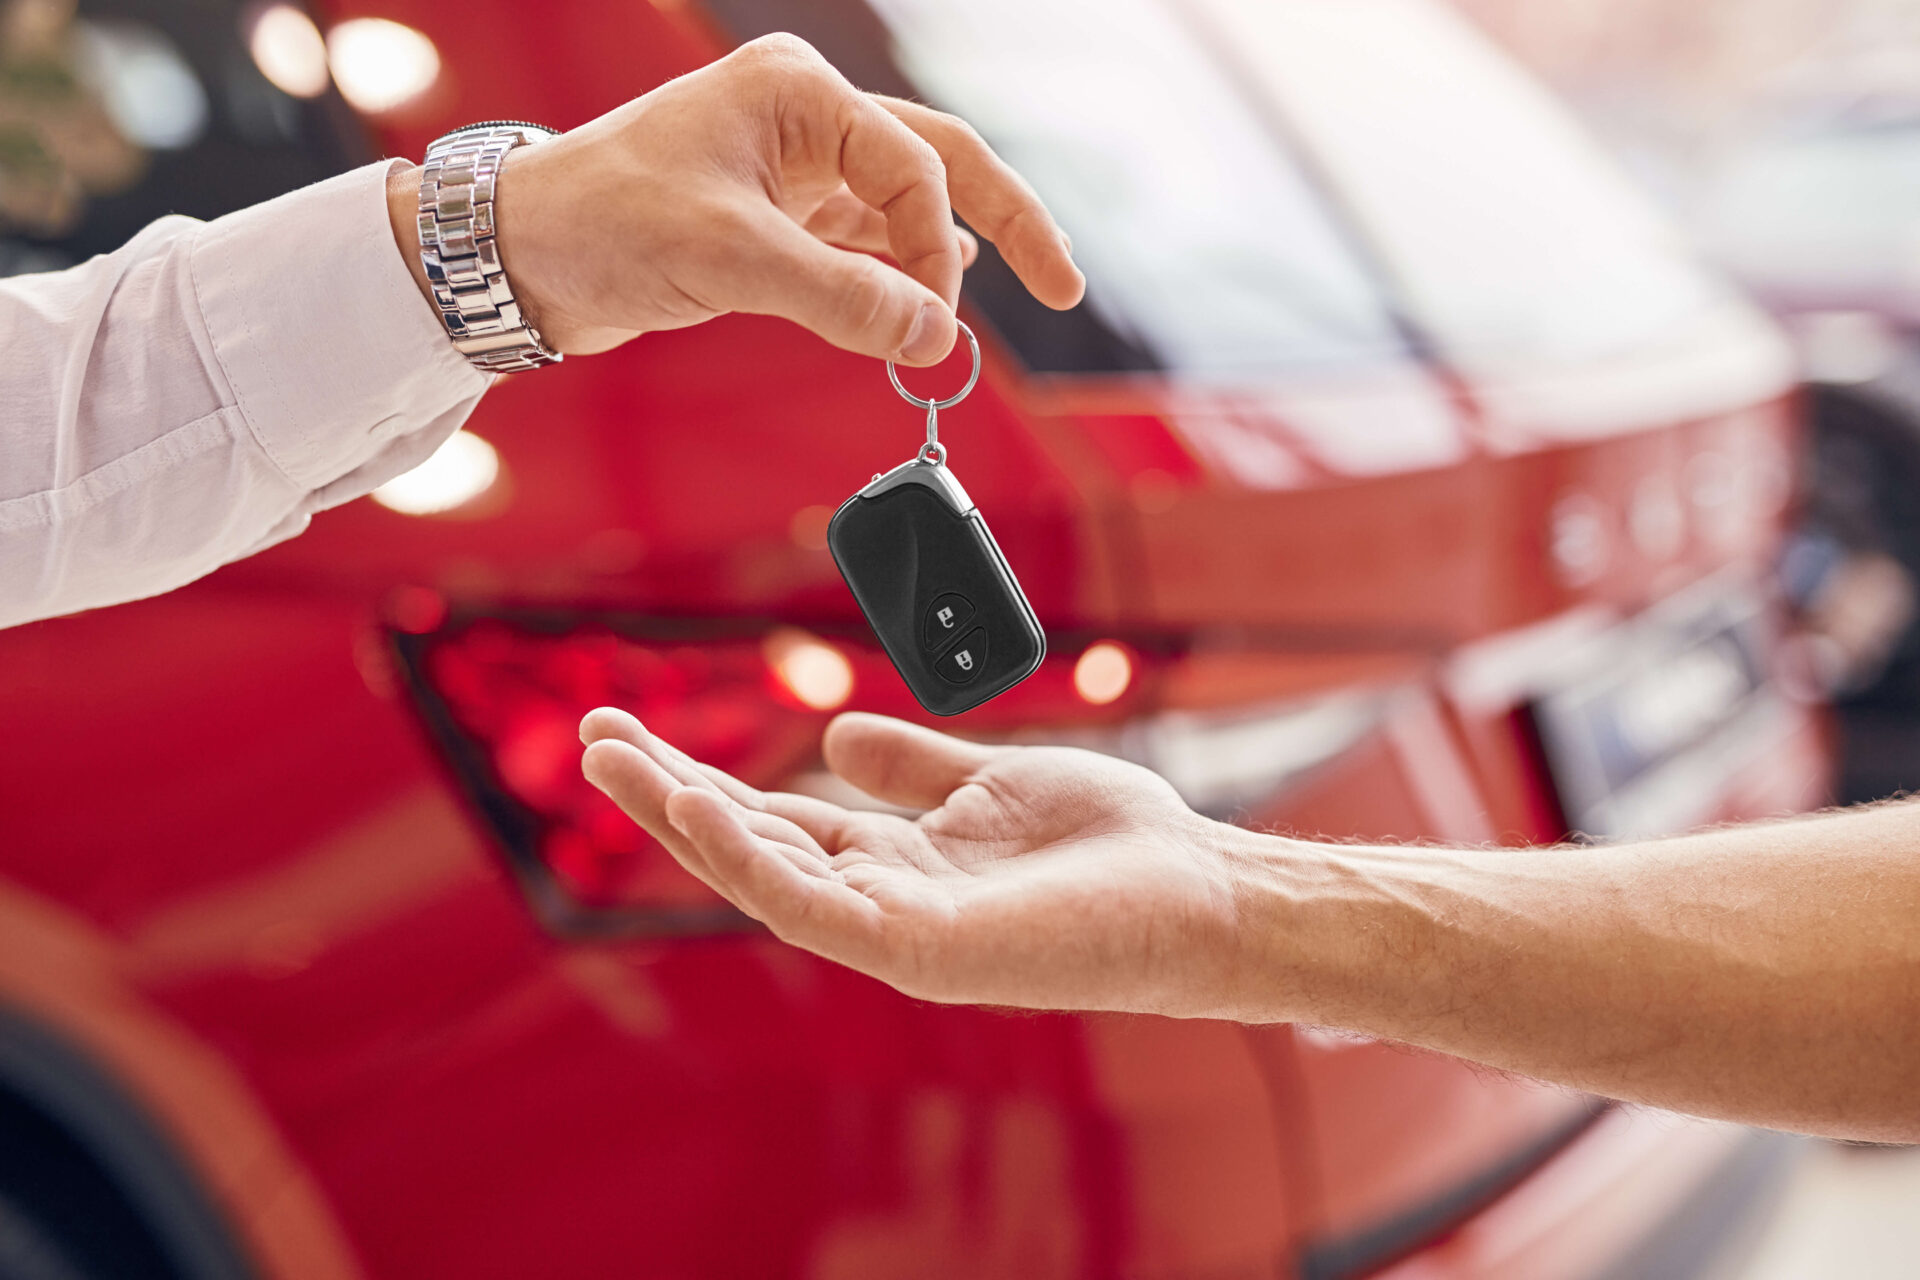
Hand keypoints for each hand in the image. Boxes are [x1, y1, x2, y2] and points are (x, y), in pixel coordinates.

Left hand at [389, 33, 1083, 361]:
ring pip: (903, 205)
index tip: (929, 332)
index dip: (934, 257)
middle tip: (1066, 284)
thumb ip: (844, 298)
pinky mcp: (770, 216)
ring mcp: (789, 167)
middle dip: (1005, 221)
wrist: (516, 255)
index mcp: (799, 94)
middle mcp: (803, 119)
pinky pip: (860, 239)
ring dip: (951, 251)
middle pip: (936, 165)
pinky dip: (900, 269)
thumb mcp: (731, 260)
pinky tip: (932, 295)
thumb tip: (937, 338)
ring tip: (1025, 289)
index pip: (913, 171)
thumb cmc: (605, 225)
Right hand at [578, 708, 1257, 1017]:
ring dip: (685, 819)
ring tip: (617, 759)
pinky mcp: (922, 952)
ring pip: (762, 876)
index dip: (701, 775)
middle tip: (589, 735)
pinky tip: (703, 804)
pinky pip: (815, 904)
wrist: (1199, 891)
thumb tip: (834, 738)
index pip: (775, 817)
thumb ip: (913, 769)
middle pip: (749, 843)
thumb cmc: (1109, 845)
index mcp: (894, 861)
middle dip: (666, 792)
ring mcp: (896, 932)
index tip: (632, 726)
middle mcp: (881, 900)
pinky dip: (751, 858)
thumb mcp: (990, 781)